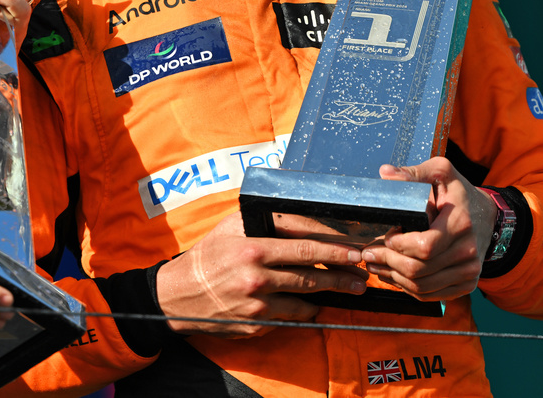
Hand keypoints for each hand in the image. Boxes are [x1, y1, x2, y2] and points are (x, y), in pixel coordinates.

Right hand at [155, 213, 365, 336]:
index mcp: (252, 247)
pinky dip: (306, 309)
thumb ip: (265, 222)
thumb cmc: (208, 256)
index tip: (352, 248)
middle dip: (342, 271)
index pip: (303, 244)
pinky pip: (293, 316)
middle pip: (311, 272)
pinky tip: (315, 303)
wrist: (179, 296)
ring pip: (307, 297)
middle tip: (362, 271)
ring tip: (350, 287)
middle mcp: (256, 275)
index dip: (333, 246)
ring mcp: (258, 302)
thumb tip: (305, 219)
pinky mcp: (258, 323)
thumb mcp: (231, 227)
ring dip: (331, 291)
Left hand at [360, 158, 497, 300]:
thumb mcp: (441, 173)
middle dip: (388, 262)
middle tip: (368, 254)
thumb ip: (414, 173)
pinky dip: (408, 288)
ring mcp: (469, 271)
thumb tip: (386, 174)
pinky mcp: (466, 284)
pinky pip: (431, 294)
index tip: (385, 236)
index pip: (424, 247)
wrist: (488, 216)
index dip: (398, 245)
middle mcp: (468, 252)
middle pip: (419, 269)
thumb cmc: (459, 194)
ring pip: (422, 286)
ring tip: (375, 265)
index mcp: (460, 224)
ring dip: (393, 278)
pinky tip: (393, 276)